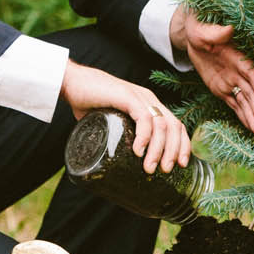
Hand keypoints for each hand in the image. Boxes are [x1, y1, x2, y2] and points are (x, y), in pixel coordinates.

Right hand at [59, 61, 189, 173]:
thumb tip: (118, 162)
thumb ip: (119, 136)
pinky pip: (143, 117)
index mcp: (149, 105)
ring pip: (162, 125)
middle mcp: (149, 100)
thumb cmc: (89, 103)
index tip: (181, 165)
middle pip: (174, 126)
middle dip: (174, 151)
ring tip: (150, 167)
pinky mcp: (127, 96)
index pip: (176, 125)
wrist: (71, 82)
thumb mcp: (112, 123)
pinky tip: (138, 150)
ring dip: (159, 149)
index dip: (182, 145)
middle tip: (166, 170)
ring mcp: (140, 97)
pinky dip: (144, 136)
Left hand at [171, 5, 253, 133]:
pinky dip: (243, 117)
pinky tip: (252, 128)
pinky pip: (234, 105)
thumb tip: (228, 29)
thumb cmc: (200, 26)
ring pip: (245, 102)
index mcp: (238, 56)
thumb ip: (215, 32)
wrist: (193, 35)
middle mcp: (238, 71)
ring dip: (253, 116)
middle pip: (252, 92)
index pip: (253, 73)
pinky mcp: (222, 89)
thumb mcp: (204, 28)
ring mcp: (231, 82)